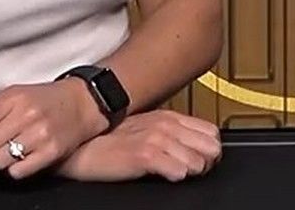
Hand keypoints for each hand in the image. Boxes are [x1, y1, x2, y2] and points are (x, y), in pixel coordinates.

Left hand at [0, 81, 107, 179]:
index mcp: (14, 97)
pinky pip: (17, 172)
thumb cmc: (43, 100)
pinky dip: (13, 169)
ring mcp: (40, 134)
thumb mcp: (15, 95)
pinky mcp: (51, 152)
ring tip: (4, 153)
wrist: (83, 103)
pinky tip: (19, 158)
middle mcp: (27, 114)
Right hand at [57, 110, 221, 182]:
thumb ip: (170, 133)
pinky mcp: (145, 156)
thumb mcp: (147, 128)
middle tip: (191, 169)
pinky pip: (178, 171)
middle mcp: (167, 126)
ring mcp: (157, 140)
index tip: (201, 159)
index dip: (210, 150)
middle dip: (206, 162)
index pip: (212, 133)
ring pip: (198, 162)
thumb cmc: (111, 139)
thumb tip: (192, 147)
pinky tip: (165, 175)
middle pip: (211, 148)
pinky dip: (175, 176)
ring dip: (190, 171)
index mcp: (170, 117)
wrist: (82, 145)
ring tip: (175, 172)